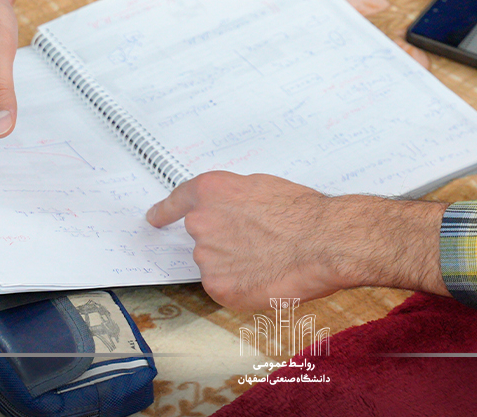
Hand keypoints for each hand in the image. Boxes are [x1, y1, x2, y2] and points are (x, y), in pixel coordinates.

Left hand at [145, 171, 446, 310]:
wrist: (322, 241)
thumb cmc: (302, 212)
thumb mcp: (261, 187)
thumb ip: (232, 200)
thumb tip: (228, 212)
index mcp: (209, 192)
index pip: (176, 202)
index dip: (164, 212)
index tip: (154, 219)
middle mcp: (201, 224)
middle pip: (203, 237)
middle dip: (224, 241)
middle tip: (258, 241)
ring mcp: (207, 258)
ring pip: (216, 264)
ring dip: (235, 264)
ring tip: (270, 258)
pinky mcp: (220, 288)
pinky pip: (225, 287)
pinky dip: (242, 286)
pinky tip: (266, 276)